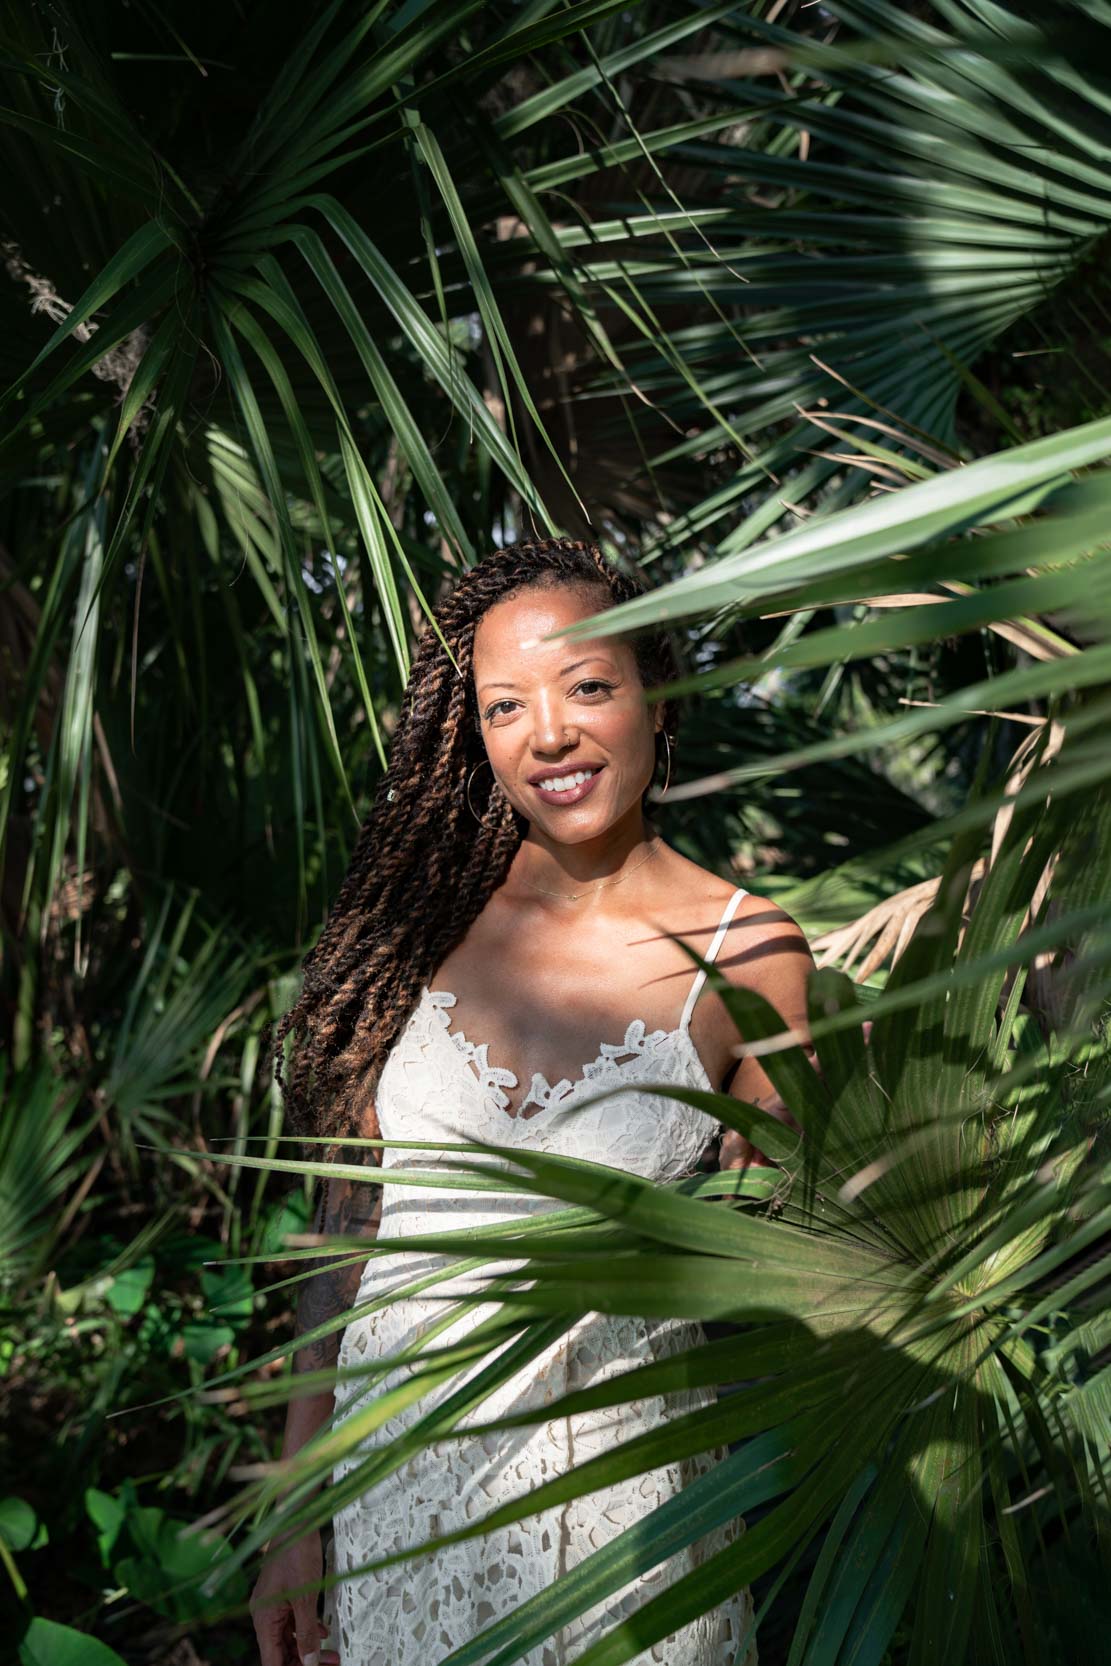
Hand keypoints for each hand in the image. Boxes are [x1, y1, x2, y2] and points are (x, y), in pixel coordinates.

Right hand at [250, 1529, 339, 1665]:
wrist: (297, 1519)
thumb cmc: (297, 1553)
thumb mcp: (305, 1597)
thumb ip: (306, 1633)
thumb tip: (310, 1662)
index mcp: (264, 1619)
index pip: (272, 1661)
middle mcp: (264, 1615)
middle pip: (280, 1652)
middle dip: (304, 1661)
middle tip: (330, 1664)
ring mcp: (272, 1605)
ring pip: (287, 1637)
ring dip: (307, 1648)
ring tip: (331, 1655)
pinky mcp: (282, 1595)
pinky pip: (291, 1621)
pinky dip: (306, 1630)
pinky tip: (322, 1632)